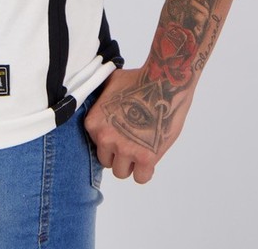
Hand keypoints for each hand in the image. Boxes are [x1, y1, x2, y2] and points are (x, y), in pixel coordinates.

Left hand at [84, 68, 189, 183]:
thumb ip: (100, 96)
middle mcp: (105, 138)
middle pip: (107, 161)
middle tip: (131, 142)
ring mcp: (125, 149)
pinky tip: (150, 158)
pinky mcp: (145, 158)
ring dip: (131, 164)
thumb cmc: (139, 80)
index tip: (120, 134)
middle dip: (118, 154)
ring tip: (140, 149)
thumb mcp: (110, 84)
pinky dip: (145, 171)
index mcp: (94, 123)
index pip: (96, 145)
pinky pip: (140, 178)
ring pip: (121, 172)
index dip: (110, 141)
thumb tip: (99, 98)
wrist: (163, 83)